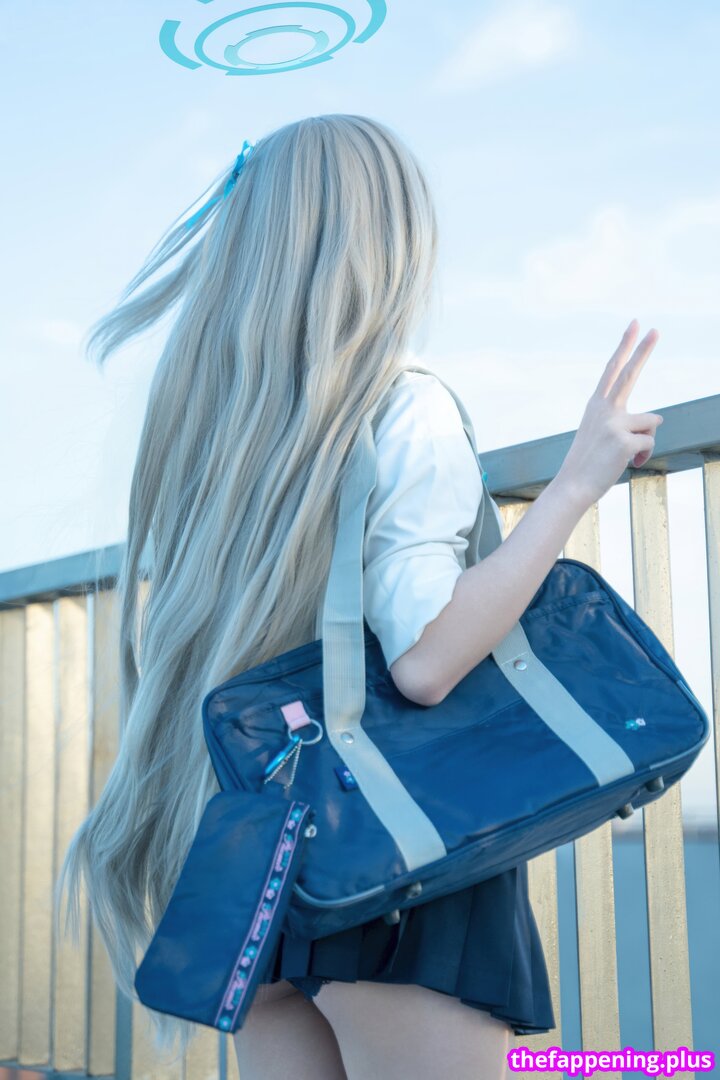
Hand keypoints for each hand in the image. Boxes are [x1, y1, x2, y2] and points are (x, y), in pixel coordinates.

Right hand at [556, 319, 663, 507]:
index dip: (625, 347)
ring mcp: (614, 423)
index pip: (613, 369)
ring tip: (624, 457)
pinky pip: (650, 443)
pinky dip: (643, 457)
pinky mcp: (625, 440)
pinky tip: (627, 464)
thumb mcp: (603, 436)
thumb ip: (626, 422)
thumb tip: (658, 420)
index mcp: (596, 406)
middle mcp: (605, 409)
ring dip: (645, 441)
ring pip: (651, 423)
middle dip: (643, 349)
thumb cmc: (588, 465)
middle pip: (629, 373)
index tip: (635, 325)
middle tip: (655, 329)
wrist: (572, 486)